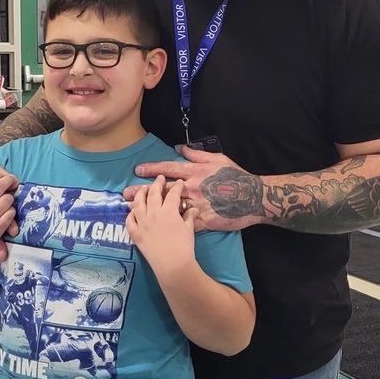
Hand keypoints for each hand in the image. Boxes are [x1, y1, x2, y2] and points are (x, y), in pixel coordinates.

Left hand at [125, 176, 195, 271]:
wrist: (172, 265)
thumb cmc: (184, 247)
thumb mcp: (189, 230)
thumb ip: (189, 217)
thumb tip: (193, 209)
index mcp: (168, 211)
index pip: (172, 194)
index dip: (176, 187)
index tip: (179, 183)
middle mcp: (153, 214)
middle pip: (153, 194)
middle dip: (157, 184)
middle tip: (159, 179)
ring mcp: (142, 223)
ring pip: (138, 204)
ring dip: (140, 194)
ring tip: (143, 189)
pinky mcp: (136, 234)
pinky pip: (129, 221)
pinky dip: (130, 214)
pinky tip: (133, 211)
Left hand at [126, 146, 264, 231]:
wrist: (252, 198)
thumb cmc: (236, 176)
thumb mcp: (218, 159)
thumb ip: (197, 155)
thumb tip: (181, 148)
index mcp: (194, 173)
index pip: (168, 170)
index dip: (151, 170)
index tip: (137, 170)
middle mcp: (191, 189)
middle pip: (162, 191)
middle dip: (142, 192)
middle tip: (126, 194)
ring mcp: (196, 206)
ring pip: (168, 209)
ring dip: (150, 210)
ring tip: (135, 211)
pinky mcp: (203, 221)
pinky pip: (183, 224)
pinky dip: (170, 227)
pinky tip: (155, 230)